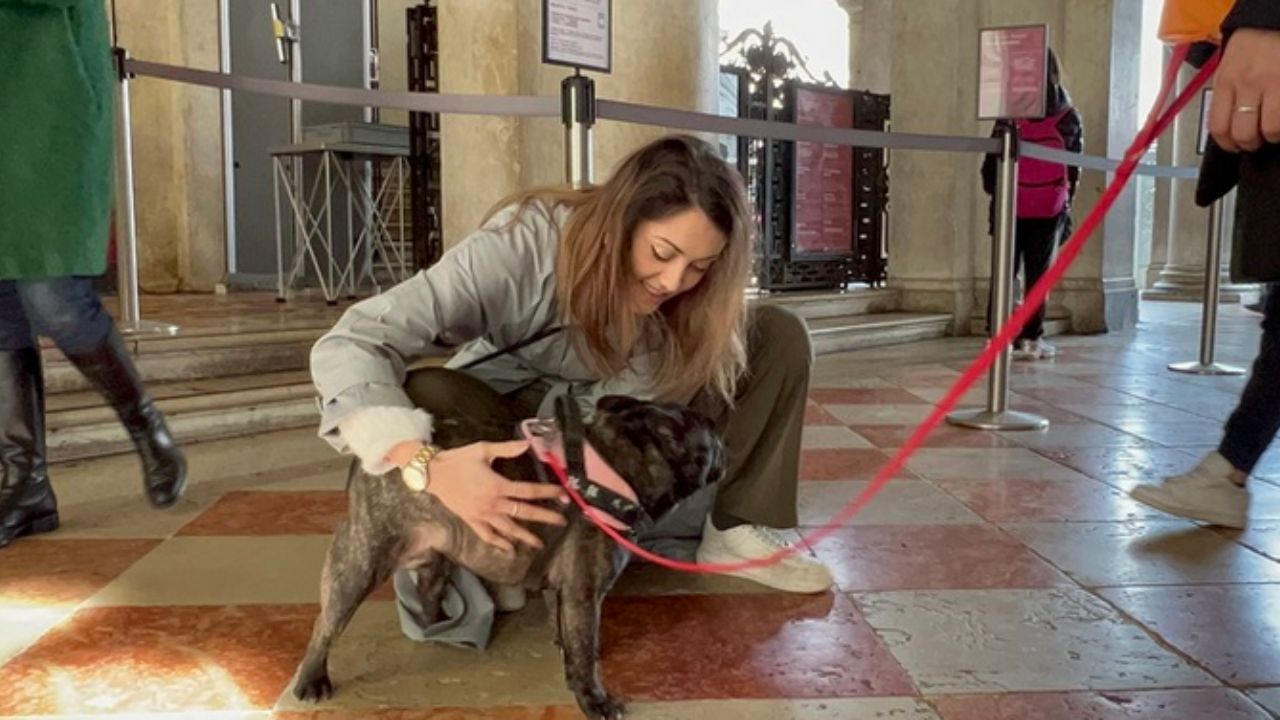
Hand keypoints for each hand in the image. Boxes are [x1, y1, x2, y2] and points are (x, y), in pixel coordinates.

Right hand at [423, 440, 567, 552]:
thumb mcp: (483, 449)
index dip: (548, 493)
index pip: (528, 491)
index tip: (562, 496)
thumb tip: (528, 444)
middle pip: (523, 513)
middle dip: (544, 517)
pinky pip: (487, 535)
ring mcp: (482, 515)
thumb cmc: (458, 460)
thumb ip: (507, 448)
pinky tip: (509, 550)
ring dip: (525, 536)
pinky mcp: (471, 520)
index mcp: (497, 486)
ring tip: (539, 543)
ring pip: (508, 529)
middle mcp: (492, 503)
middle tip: (561, 522)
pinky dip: (499, 544)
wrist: (432, 473)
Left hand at [1209, 29, 1279, 151]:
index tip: (1232, 146)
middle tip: (1254, 141)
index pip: (1218, 126)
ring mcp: (1272, 84)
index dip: (1226, 144)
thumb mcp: (1228, 66)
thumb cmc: (1253, 43)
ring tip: (1272, 131)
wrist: (1272, 21)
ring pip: (1269, 129)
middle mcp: (1247, 84)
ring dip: (1271, 136)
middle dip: (1248, 144)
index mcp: (1225, 81)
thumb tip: (1226, 123)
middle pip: (1243, 132)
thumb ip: (1227, 94)